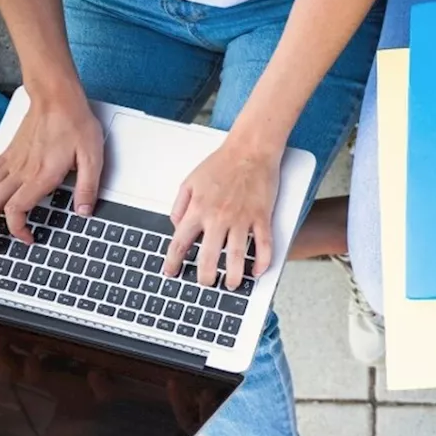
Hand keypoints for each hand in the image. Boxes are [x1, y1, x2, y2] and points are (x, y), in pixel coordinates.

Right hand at [0, 82, 101, 240]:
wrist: (57, 98)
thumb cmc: (75, 124)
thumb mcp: (93, 158)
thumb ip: (88, 188)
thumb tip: (84, 212)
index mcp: (42, 176)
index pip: (16, 210)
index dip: (18, 229)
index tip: (29, 237)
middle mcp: (22, 171)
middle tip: (8, 234)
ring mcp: (13, 160)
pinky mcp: (10, 151)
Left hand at [163, 137, 279, 289]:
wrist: (250, 150)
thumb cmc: (221, 163)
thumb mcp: (189, 181)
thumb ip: (179, 205)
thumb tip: (176, 226)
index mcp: (198, 209)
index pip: (180, 242)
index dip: (173, 261)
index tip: (171, 272)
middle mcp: (218, 217)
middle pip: (209, 256)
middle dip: (206, 276)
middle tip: (207, 284)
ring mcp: (242, 218)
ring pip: (237, 255)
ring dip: (234, 275)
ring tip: (232, 285)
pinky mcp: (262, 216)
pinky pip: (263, 245)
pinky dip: (262, 261)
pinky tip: (258, 271)